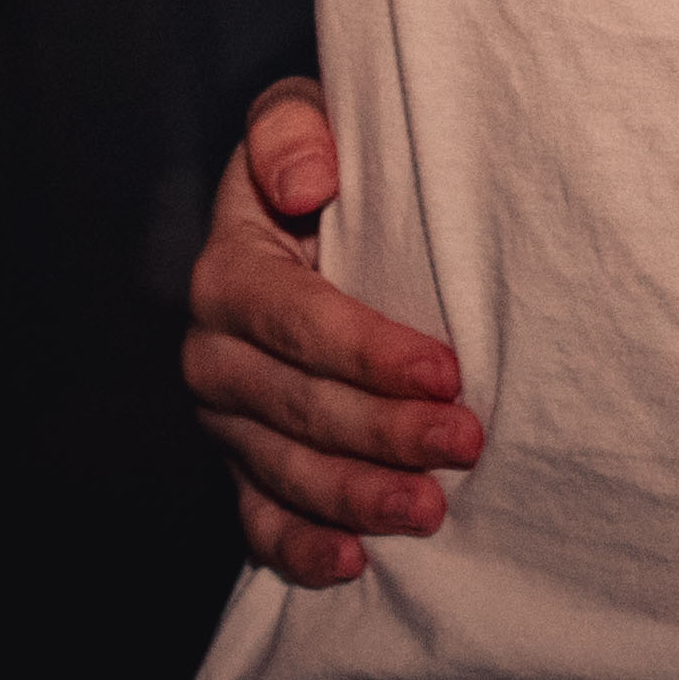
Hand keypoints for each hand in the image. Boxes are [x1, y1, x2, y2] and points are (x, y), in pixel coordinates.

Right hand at [183, 76, 481, 584]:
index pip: (298, 320)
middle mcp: (214, 352)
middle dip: (384, 431)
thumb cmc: (319, 162)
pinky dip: (302, 548)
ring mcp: (226, 416)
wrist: (306, 210)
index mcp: (229, 271)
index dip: (370, 350)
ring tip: (430, 510)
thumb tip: (303, 180)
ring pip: (286, 470)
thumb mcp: (299, 116)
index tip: (446, 369)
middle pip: (299, 405)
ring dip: (358, 497)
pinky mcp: (245, 460)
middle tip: (464, 444)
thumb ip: (291, 130)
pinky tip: (355, 563)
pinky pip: (259, 519)